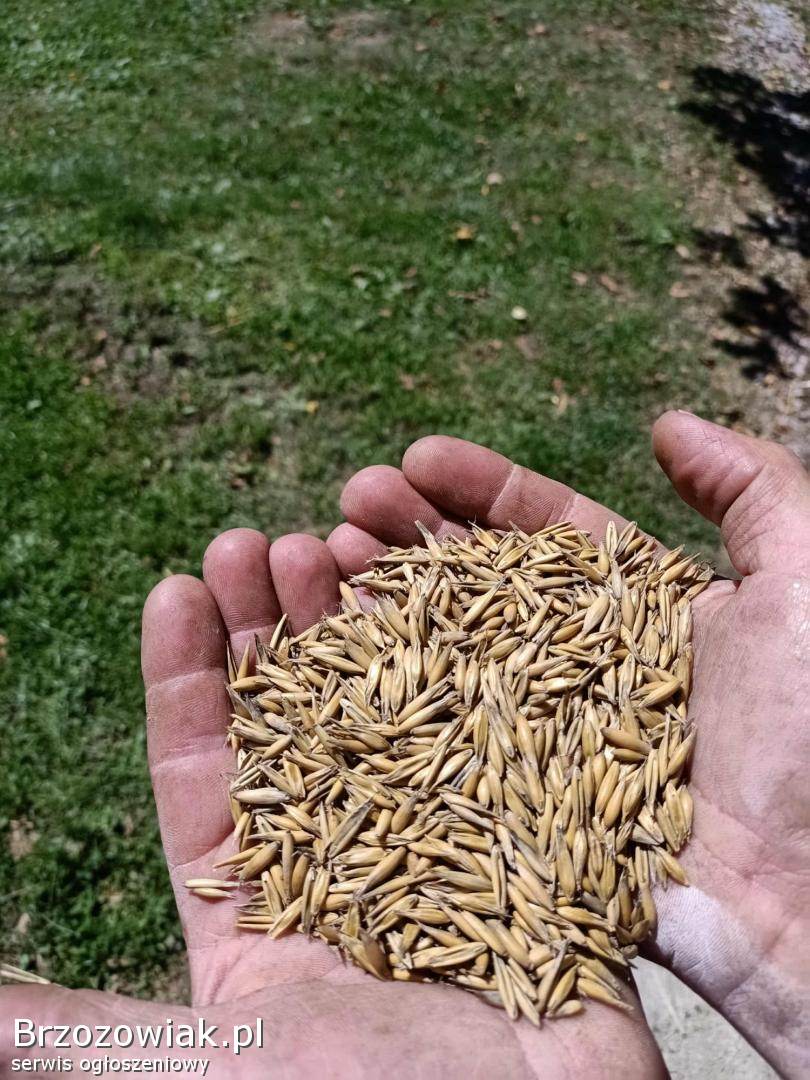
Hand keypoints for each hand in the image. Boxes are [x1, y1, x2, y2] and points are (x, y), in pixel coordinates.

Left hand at [0, 538, 664, 1076]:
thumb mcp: (210, 1063)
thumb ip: (81, 1028)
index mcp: (255, 909)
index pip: (200, 770)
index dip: (182, 676)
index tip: (171, 588)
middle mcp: (338, 862)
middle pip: (289, 719)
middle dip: (264, 626)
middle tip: (251, 542)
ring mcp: (429, 836)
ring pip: (377, 707)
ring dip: (350, 623)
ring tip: (329, 541)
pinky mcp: (508, 826)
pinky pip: (476, 726)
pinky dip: (454, 659)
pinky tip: (433, 592)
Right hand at [333, 409, 809, 1076]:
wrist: (809, 904)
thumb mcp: (808, 585)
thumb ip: (754, 491)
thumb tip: (667, 424)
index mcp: (643, 614)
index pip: (547, 534)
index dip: (480, 491)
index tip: (415, 457)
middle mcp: (582, 671)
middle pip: (480, 586)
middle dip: (412, 535)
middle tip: (348, 502)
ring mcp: (540, 739)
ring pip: (446, 655)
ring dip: (383, 604)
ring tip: (320, 559)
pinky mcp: (511, 806)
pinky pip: (435, 741)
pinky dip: (381, 699)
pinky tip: (327, 657)